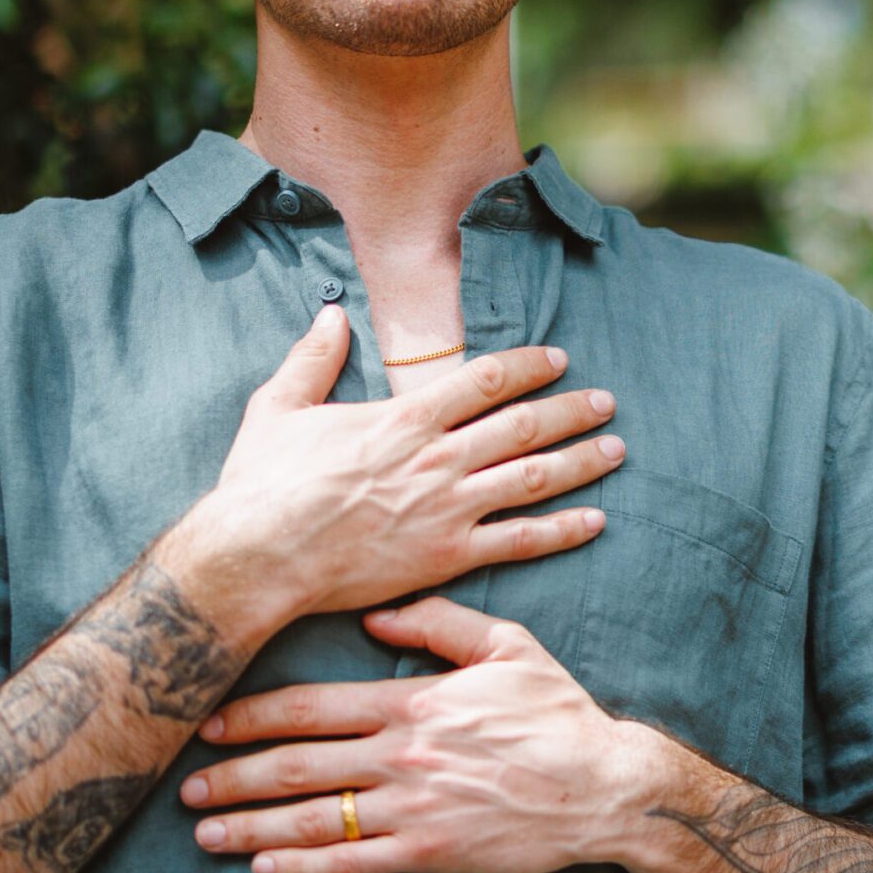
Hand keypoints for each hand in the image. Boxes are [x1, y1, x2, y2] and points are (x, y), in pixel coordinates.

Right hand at [157, 310, 624, 644]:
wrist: (257, 557)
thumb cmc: (262, 485)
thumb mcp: (278, 407)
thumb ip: (312, 360)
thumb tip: (329, 314)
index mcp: (403, 418)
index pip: (485, 380)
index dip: (528, 367)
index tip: (559, 360)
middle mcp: (437, 458)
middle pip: (524, 426)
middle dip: (571, 410)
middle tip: (607, 401)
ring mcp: (447, 509)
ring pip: (533, 478)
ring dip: (581, 461)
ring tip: (616, 448)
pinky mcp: (447, 556)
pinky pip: (520, 541)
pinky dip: (562, 530)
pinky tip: (595, 520)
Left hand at [179, 595, 680, 872]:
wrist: (606, 786)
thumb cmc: (559, 713)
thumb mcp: (508, 645)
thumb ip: (439, 623)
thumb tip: (376, 618)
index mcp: (414, 701)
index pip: (312, 706)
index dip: (252, 715)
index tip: (208, 723)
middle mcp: (402, 754)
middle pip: (297, 765)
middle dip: (232, 776)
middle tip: (184, 788)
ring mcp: (414, 806)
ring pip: (313, 818)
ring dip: (251, 826)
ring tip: (205, 833)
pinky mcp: (431, 851)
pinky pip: (352, 862)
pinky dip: (303, 868)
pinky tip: (265, 870)